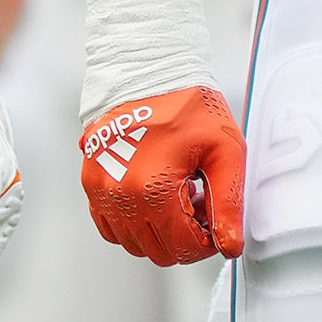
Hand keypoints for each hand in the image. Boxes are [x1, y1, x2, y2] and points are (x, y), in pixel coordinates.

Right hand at [80, 84, 246, 265]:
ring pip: (134, 244)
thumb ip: (229, 202)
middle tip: (199, 202)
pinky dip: (135, 223)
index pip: (184, 248)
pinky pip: (112, 227)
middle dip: (186, 236)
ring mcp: (100, 192)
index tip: (216, 219)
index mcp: (152, 189)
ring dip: (160, 231)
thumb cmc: (186, 103)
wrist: (147, 70)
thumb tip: (229, 244)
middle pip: (159, 251)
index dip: (209, 240)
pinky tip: (154, 196)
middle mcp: (120, 195)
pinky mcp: (91, 184)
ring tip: (177, 195)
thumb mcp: (224, 150)